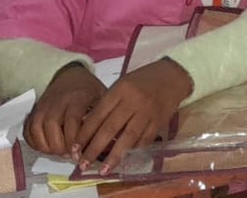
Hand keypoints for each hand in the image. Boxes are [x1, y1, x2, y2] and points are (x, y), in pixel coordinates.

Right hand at [27, 64, 105, 156]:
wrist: (69, 74)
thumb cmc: (89, 90)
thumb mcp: (102, 97)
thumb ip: (104, 117)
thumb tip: (110, 143)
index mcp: (77, 97)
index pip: (72, 121)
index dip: (74, 141)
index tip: (80, 154)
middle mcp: (57, 101)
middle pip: (51, 126)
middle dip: (60, 146)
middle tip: (69, 154)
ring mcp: (43, 105)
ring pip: (37, 128)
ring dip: (47, 146)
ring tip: (59, 152)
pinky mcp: (34, 111)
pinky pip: (28, 130)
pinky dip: (34, 142)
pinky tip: (47, 147)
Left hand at [74, 59, 193, 174]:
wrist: (172, 76)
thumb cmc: (143, 80)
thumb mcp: (122, 85)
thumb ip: (109, 103)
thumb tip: (91, 129)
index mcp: (120, 90)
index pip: (98, 115)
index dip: (85, 134)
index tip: (74, 149)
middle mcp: (132, 102)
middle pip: (109, 129)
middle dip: (94, 149)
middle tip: (82, 165)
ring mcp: (147, 113)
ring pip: (127, 138)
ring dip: (114, 157)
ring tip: (103, 170)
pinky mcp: (159, 122)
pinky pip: (143, 140)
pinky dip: (133, 151)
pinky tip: (124, 159)